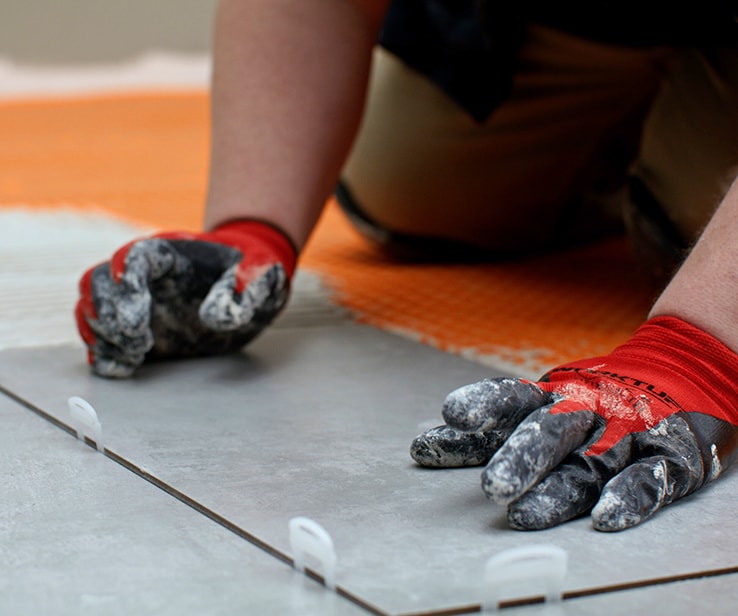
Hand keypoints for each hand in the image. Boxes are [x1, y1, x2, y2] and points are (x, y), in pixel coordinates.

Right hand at [76, 220, 295, 377]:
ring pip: (90, 307)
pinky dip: (102, 352)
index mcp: (171, 252)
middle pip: (97, 282)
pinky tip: (125, 366)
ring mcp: (135, 299)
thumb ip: (247, 288)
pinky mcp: (136, 326)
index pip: (132, 257)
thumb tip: (213, 318)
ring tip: (135, 355)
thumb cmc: (255, 270)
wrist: (248, 280)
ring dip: (102, 334)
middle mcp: (144, 273)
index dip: (124, 284)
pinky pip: (99, 335)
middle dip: (108, 314)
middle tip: (140, 343)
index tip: (135, 320)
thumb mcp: (266, 273)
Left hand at [411, 317, 737, 530]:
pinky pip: (648, 478)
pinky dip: (628, 498)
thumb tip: (420, 446)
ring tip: (523, 516)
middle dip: (520, 457)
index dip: (484, 406)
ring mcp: (627, 432)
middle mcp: (586, 410)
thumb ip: (486, 431)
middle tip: (491, 486)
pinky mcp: (667, 456)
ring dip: (557, 489)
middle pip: (550, 432)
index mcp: (552, 396)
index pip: (513, 399)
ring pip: (590, 461)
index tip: (451, 414)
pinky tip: (604, 517)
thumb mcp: (538, 407)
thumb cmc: (589, 403)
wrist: (677, 378)